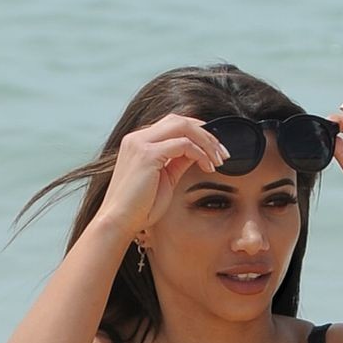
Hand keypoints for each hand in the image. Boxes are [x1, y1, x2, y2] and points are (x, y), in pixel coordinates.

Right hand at [98, 114, 226, 243]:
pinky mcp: (147, 154)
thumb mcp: (164, 181)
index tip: (215, 149)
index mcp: (140, 142)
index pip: (173, 125)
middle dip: (206, 133)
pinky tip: (208, 166)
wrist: (118, 222)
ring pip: (183, 126)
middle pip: (180, 120)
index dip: (197, 133)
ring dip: (206, 141)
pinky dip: (200, 153)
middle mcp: (138, 137)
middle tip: (223, 152)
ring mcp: (141, 143)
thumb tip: (197, 153)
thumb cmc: (139, 209)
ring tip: (220, 159)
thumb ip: (177, 163)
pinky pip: (183, 144)